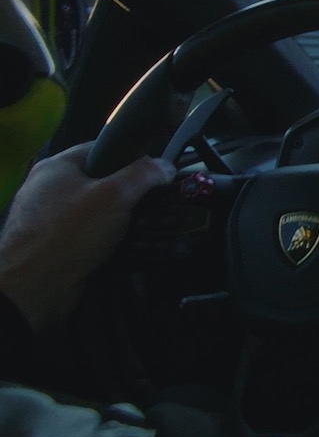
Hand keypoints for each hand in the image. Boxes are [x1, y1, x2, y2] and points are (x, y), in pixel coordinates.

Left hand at [0, 143, 173, 331]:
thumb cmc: (68, 234)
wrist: (33, 288)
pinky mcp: (55, 245)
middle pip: (101, 181)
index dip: (131, 156)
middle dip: (128, 193)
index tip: (153, 171)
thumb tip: (165, 166)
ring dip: (121, 220)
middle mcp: (48, 190)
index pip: (101, 148)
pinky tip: (124, 248)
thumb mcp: (116, 195)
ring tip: (143, 227)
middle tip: (151, 202)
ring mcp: (50, 219)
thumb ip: (144, 175)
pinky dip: (108, 240)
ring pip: (97, 211)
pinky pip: (90, 235)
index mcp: (56, 167)